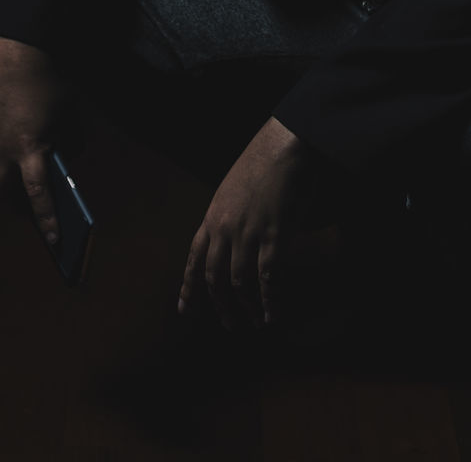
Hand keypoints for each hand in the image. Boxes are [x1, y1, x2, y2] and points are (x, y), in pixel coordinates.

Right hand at [0, 34, 70, 243]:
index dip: (47, 219)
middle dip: (16, 206)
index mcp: (31, 149)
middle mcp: (3, 147)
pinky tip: (10, 153)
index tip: (55, 240)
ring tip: (15, 188)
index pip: (39, 195)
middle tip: (30, 213)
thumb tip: (68, 157)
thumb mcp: (74, 113)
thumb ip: (74, 140)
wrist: (19, 46)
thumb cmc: (53, 80)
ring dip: (1, 184)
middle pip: (3, 191)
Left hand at [178, 116, 334, 329]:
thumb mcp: (233, 188)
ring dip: (247, 308)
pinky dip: (270, 301)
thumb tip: (232, 236)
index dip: (189, 287)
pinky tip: (274, 314)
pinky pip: (268, 278)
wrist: (285, 145)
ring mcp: (248, 233)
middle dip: (221, 306)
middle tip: (230, 325)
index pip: (194, 259)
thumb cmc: (264, 161)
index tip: (185, 310)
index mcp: (212, 216)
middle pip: (215, 278)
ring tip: (256, 323)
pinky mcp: (273, 236)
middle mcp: (224, 229)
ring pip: (240, 283)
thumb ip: (228, 214)